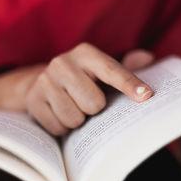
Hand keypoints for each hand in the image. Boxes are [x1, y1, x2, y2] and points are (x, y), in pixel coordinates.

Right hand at [26, 43, 153, 134]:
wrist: (42, 84)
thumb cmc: (82, 80)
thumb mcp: (102, 71)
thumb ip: (126, 68)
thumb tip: (147, 58)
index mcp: (85, 53)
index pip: (111, 70)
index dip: (129, 84)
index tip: (146, 96)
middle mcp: (63, 63)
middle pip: (94, 103)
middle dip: (94, 109)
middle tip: (87, 103)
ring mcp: (45, 81)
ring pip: (75, 119)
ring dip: (78, 120)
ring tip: (73, 108)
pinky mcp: (33, 100)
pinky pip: (58, 127)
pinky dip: (62, 127)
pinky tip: (59, 114)